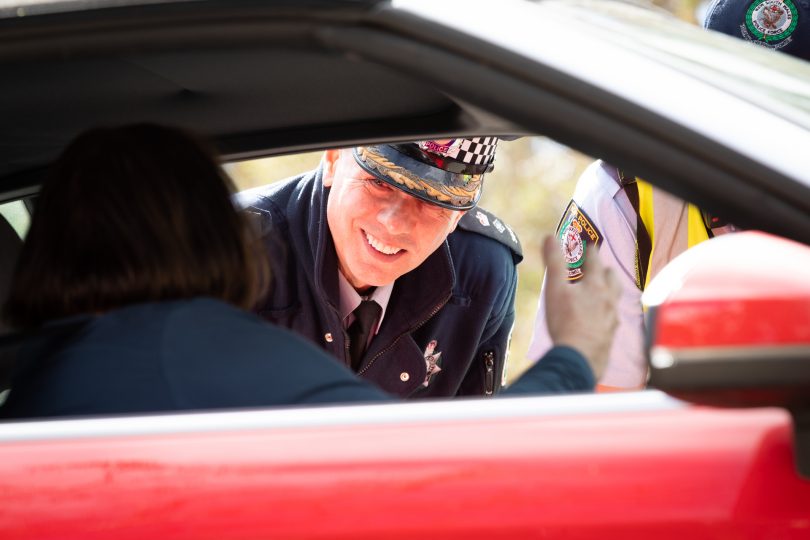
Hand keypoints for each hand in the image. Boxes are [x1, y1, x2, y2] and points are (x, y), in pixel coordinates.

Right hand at [541, 235, 620, 379]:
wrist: (579, 358)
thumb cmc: (566, 321)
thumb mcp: (555, 288)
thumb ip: (553, 262)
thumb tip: (550, 237)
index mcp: (595, 285)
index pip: (595, 261)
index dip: (591, 251)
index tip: (590, 245)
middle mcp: (608, 300)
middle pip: (612, 279)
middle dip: (605, 271)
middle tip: (598, 268)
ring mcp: (612, 318)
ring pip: (615, 299)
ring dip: (609, 292)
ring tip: (602, 292)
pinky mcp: (610, 335)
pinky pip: (612, 319)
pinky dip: (607, 313)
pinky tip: (601, 319)